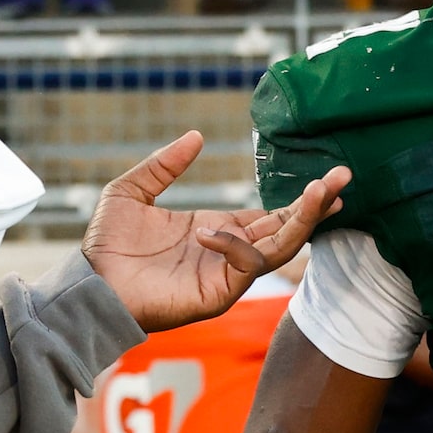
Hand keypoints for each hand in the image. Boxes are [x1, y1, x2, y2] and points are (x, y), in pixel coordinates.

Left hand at [79, 131, 349, 333]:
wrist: (88, 284)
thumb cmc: (107, 244)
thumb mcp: (132, 190)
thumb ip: (165, 165)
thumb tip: (196, 136)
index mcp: (218, 229)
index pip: (273, 214)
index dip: (302, 198)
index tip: (330, 177)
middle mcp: (229, 252)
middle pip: (287, 229)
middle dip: (317, 204)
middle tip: (344, 176)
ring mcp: (225, 275)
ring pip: (279, 249)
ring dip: (302, 220)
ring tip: (320, 191)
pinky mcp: (215, 296)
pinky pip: (244, 269)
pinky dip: (236, 246)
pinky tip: (212, 230)